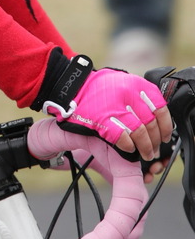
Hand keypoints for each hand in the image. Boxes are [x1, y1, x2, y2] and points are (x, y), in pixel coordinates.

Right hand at [47, 67, 172, 159]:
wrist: (72, 87)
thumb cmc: (98, 88)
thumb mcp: (124, 83)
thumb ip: (141, 97)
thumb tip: (159, 118)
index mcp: (136, 84)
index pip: (160, 108)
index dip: (165, 126)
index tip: (165, 136)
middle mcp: (127, 93)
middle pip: (151, 123)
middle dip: (155, 141)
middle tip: (154, 149)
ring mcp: (114, 107)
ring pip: (139, 133)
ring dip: (145, 147)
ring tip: (145, 154)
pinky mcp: (101, 120)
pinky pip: (122, 138)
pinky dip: (128, 146)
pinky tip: (129, 149)